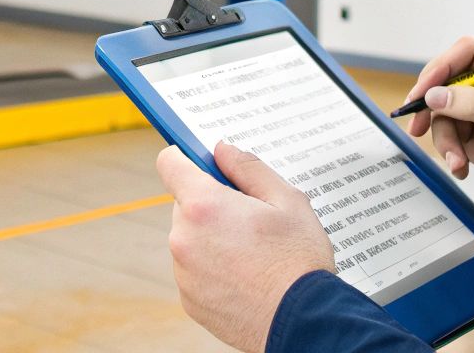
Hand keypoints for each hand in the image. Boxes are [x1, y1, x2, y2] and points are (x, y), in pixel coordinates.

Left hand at [156, 143, 334, 351]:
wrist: (302, 323)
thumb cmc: (298, 262)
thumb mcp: (287, 200)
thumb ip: (248, 168)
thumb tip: (222, 151)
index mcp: (204, 206)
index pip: (170, 163)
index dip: (186, 157)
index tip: (201, 162)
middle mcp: (183, 238)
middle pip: (185, 204)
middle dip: (211, 204)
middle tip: (249, 218)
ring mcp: (183, 273)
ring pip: (190, 239)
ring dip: (211, 238)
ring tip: (252, 253)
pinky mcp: (189, 300)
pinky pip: (195, 271)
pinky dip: (213, 269)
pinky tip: (245, 276)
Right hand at [403, 36, 473, 225]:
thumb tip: (435, 95)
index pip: (471, 52)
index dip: (443, 66)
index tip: (423, 90)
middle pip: (451, 82)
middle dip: (433, 105)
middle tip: (416, 123)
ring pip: (446, 113)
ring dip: (445, 138)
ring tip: (457, 161)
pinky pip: (450, 137)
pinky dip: (450, 153)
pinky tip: (461, 169)